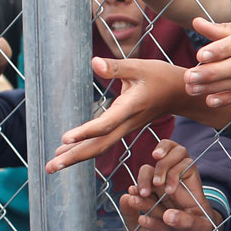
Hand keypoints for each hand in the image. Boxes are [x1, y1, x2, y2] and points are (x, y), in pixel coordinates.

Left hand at [48, 56, 185, 171]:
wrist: (179, 94)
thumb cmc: (160, 76)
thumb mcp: (139, 67)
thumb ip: (116, 67)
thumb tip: (94, 62)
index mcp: (130, 108)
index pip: (106, 124)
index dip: (86, 131)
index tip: (65, 137)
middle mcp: (127, 123)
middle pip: (100, 145)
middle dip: (75, 157)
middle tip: (50, 167)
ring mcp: (125, 128)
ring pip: (100, 147)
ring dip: (76, 157)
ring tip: (52, 165)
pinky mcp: (123, 128)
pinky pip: (103, 142)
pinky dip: (85, 149)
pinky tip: (68, 151)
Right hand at [120, 140, 221, 230]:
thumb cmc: (200, 228)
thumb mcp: (201, 227)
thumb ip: (188, 221)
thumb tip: (168, 216)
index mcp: (191, 185)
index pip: (185, 163)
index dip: (175, 172)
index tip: (169, 191)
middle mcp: (173, 182)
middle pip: (164, 160)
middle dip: (159, 169)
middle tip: (156, 184)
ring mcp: (158, 189)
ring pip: (148, 173)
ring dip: (143, 181)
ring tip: (140, 196)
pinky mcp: (146, 200)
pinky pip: (137, 192)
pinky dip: (133, 195)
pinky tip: (132, 200)